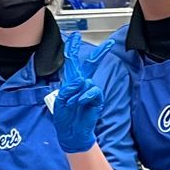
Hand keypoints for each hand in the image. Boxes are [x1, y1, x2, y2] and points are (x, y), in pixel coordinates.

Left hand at [49, 33, 112, 153]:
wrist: (71, 132)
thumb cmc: (64, 117)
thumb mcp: (61, 100)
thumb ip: (69, 88)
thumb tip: (80, 80)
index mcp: (71, 82)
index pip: (72, 62)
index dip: (73, 49)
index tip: (74, 37)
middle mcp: (82, 84)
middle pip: (91, 64)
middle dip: (99, 53)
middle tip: (108, 44)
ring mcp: (90, 92)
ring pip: (86, 81)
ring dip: (76, 92)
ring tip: (71, 103)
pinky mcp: (96, 100)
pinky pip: (93, 91)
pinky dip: (85, 95)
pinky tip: (79, 102)